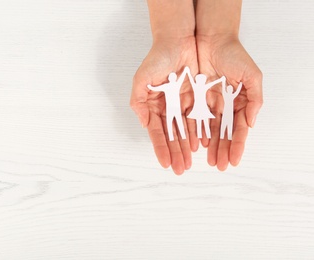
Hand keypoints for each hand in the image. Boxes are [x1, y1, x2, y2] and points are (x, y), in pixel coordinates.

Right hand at [130, 37, 198, 174]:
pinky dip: (199, 132)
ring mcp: (182, 104)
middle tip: (179, 169)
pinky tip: (200, 146)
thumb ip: (138, 101)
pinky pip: (199, 118)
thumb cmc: (157, 57)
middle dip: (175, 153)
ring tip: (189, 163)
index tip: (165, 163)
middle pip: (172, 135)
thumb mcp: (141, 78)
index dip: (161, 148)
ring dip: (187, 147)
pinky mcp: (197, 98)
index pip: (157, 132)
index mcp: (153, 106)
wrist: (179, 39)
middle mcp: (167, 108)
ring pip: (186, 130)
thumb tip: (143, 123)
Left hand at [196, 35, 262, 169]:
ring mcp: (208, 102)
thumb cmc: (234, 54)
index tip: (233, 161)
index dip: (237, 145)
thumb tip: (251, 123)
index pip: (238, 129)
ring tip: (208, 160)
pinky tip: (195, 144)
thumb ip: (255, 99)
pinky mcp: (193, 97)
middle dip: (222, 150)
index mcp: (239, 102)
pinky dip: (195, 131)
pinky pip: (193, 118)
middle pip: (223, 133)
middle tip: (219, 166)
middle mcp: (224, 105)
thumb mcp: (252, 75)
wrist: (211, 39)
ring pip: (208, 129)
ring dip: (209, 146)